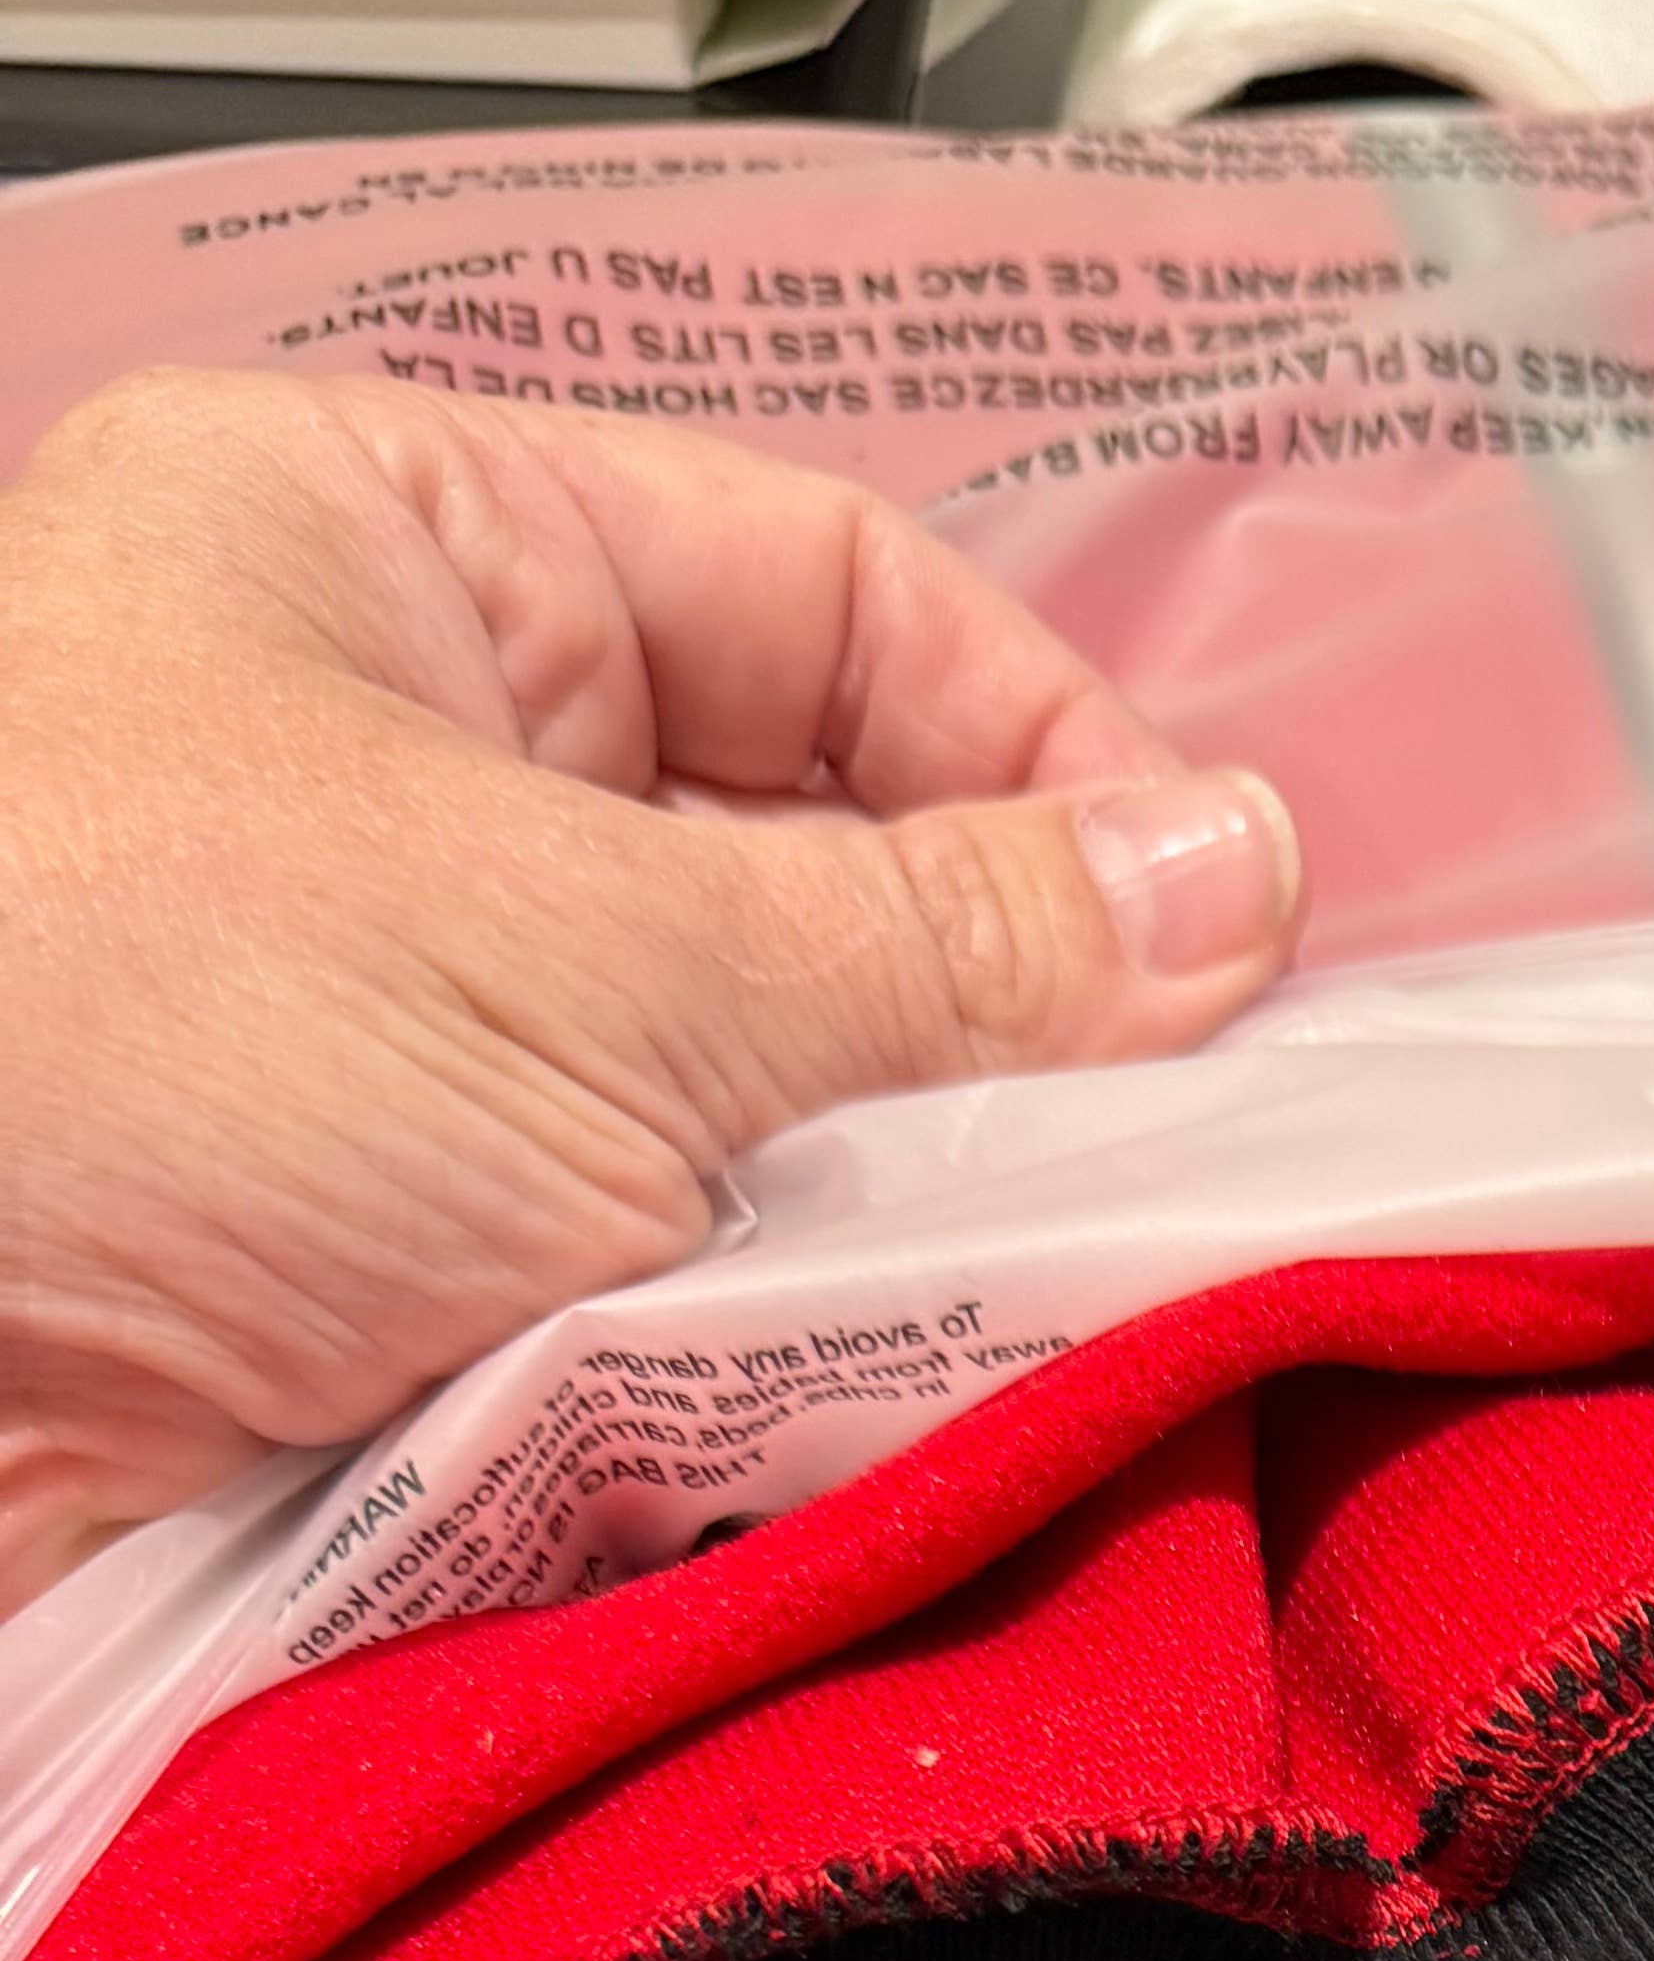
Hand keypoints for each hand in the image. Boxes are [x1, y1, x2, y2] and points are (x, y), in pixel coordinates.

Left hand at [0, 367, 1302, 1612]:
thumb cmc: (107, 1056)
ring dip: (884, 1218)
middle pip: (815, 862)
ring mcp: (391, 1036)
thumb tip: (1233, 883)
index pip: (824, 598)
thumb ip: (943, 940)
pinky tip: (858, 1405)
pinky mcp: (390, 1273)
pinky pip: (663, 1287)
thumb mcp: (593, 960)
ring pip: (759, 1102)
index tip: (1221, 944)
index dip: (1044, 755)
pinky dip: (772, 1356)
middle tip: (1155, 1155)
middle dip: (982, 1024)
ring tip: (992, 1295)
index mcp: (392, 556)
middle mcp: (389, 769)